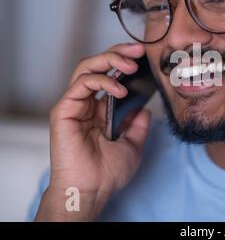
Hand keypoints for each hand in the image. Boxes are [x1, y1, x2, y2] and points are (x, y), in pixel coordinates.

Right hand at [35, 43, 150, 220]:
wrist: (93, 190)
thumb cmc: (108, 172)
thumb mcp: (134, 144)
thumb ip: (138, 125)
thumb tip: (146, 109)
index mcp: (100, 109)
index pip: (109, 75)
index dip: (124, 61)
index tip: (144, 55)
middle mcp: (86, 103)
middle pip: (97, 65)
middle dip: (118, 53)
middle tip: (138, 50)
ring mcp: (74, 105)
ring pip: (87, 68)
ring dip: (110, 61)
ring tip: (130, 66)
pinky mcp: (64, 110)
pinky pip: (81, 84)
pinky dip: (102, 81)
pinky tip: (120, 89)